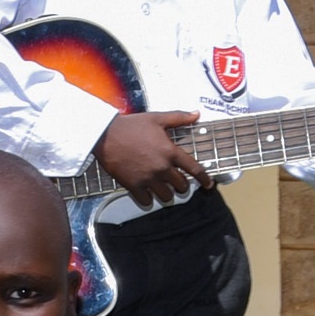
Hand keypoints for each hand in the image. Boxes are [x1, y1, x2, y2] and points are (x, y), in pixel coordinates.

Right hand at [93, 108, 210, 207]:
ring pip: (166, 196)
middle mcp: (162, 168)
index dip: (204, 178)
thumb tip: (196, 114)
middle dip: (182, 186)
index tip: (208, 184)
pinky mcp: (133, 186)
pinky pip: (147, 201)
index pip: (194, 169)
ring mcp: (148, 178)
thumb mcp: (157, 118)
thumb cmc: (131, 125)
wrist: (106, 135)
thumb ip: (178, 118)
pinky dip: (149, 200)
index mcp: (170, 152)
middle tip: (178, 183)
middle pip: (181, 186)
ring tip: (164, 190)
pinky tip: (147, 195)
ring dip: (167, 194)